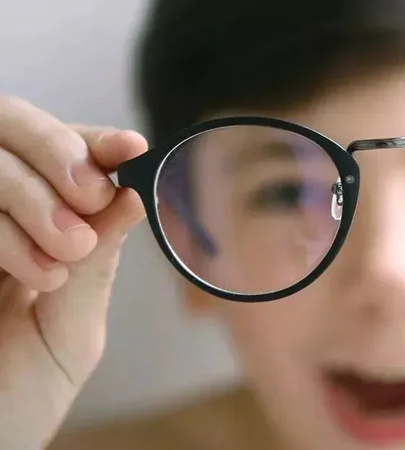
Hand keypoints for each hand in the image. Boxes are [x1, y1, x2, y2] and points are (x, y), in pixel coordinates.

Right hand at [0, 96, 146, 448]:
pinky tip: (28, 276)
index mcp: (42, 227)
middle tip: (90, 200)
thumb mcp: (74, 331)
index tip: (131, 149)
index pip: (68, 155)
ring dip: (31, 199)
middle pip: (16, 129)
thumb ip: (98, 266)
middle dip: (59, 155)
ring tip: (61, 261)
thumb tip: (134, 196)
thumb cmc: (18, 395)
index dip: (96, 143)